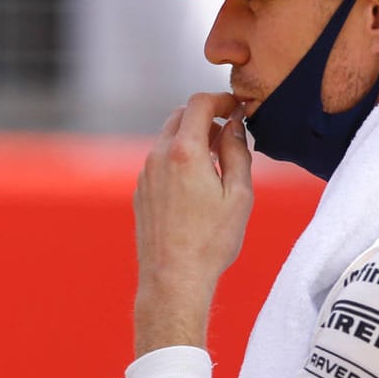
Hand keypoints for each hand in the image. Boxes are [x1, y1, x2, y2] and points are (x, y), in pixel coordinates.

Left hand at [134, 93, 253, 353]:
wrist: (173, 278)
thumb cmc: (211, 241)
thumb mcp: (238, 194)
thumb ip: (238, 151)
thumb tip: (233, 125)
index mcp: (185, 152)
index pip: (198, 103)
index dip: (220, 99)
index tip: (236, 108)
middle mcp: (159, 157)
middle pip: (179, 116)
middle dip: (205, 117)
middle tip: (229, 135)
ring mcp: (145, 175)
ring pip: (168, 140)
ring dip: (191, 140)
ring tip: (216, 165)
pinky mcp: (140, 192)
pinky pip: (160, 162)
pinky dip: (178, 160)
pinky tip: (196, 186)